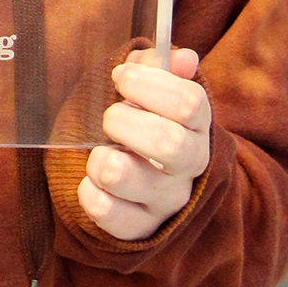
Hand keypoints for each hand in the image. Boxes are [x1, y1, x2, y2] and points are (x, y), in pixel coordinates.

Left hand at [78, 48, 210, 241]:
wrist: (135, 185)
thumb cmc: (141, 123)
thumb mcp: (149, 90)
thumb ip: (159, 66)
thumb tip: (182, 58)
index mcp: (197, 127)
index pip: (190, 104)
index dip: (149, 84)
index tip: (121, 78)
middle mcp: (189, 166)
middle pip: (168, 143)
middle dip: (124, 121)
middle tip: (110, 118)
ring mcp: (165, 201)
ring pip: (128, 177)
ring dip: (102, 159)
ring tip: (101, 154)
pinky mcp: (139, 229)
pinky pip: (107, 212)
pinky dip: (90, 193)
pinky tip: (92, 183)